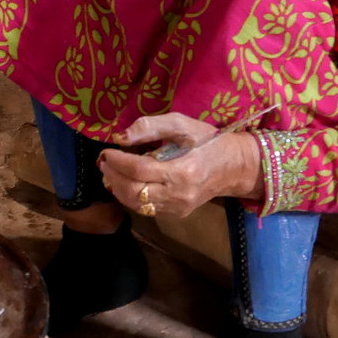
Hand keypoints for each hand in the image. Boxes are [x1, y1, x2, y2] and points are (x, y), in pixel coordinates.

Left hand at [98, 113, 263, 219]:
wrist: (234, 167)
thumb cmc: (209, 141)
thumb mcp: (183, 124)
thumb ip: (151, 127)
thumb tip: (120, 137)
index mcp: (184, 171)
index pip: (140, 170)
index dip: (118, 162)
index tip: (106, 151)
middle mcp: (179, 195)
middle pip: (135, 192)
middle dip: (113, 177)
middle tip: (103, 162)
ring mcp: (178, 208)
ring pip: (137, 205)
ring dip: (118, 188)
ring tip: (109, 172)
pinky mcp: (176, 213)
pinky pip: (146, 208)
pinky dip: (129, 196)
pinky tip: (123, 182)